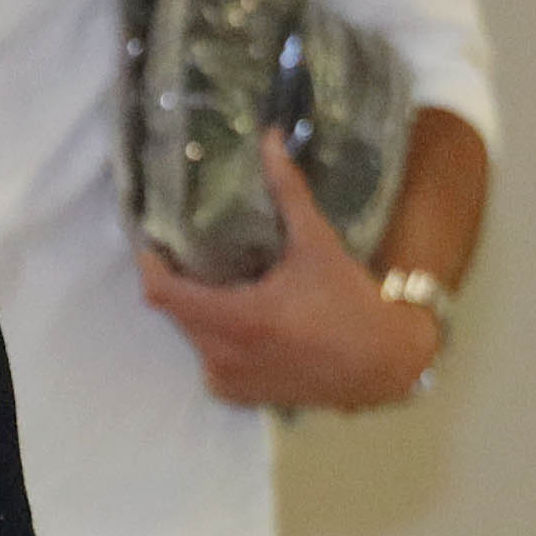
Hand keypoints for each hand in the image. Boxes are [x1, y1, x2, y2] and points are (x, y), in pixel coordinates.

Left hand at [140, 135, 439, 411]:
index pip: (164, 294)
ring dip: (199, 311)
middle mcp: (224, 356)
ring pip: (191, 336)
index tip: (152, 243)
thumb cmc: (350, 302)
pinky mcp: (237, 396)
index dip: (151, 266)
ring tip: (223, 284)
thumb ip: (287, 192)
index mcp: (238, 319)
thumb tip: (270, 139)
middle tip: (191, 255)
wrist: (384, 364)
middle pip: (176, 312)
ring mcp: (228, 381)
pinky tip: (243, 321)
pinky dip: (216, 339)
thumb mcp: (316, 244)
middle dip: (180, 284)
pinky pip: (208, 359)